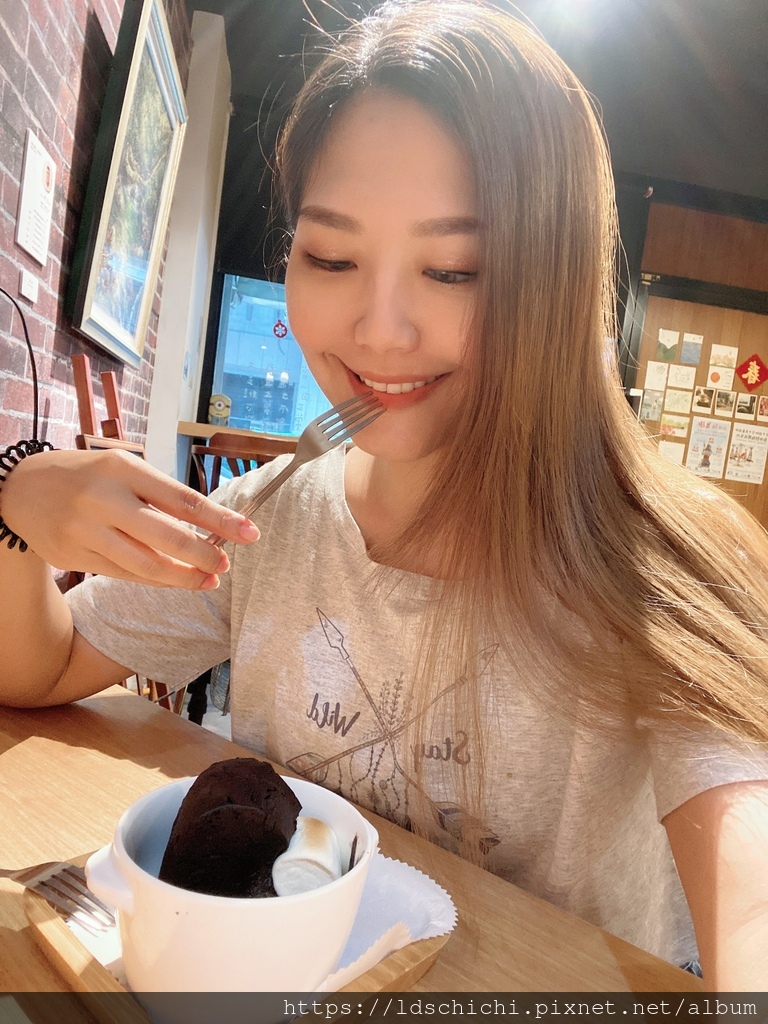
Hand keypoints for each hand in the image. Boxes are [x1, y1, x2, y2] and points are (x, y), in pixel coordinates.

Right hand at [0, 449, 259, 588]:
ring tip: (208, 580)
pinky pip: (124, 575)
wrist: (20, 489)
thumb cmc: (86, 476)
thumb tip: (210, 524)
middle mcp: (104, 500)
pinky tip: (175, 579)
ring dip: (184, 577)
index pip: (183, 499)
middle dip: (205, 555)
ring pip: (147, 565)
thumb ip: (160, 494)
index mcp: (123, 469)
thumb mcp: (122, 468)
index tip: (249, 533)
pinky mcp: (74, 558)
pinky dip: (154, 579)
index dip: (220, 520)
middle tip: (226, 565)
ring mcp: (86, 531)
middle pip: (168, 536)